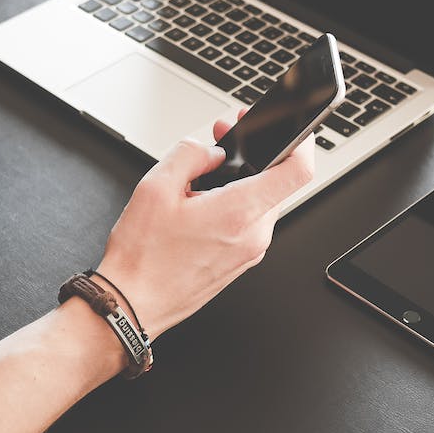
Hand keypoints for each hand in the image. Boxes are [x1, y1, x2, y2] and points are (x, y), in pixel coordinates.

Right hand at [96, 110, 314, 337]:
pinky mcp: (240, 262)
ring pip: (261, 202)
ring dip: (240, 181)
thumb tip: (211, 150)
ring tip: (201, 178)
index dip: (300, 141)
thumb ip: (190, 154)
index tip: (291, 129)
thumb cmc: (142, 257)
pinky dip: (234, 205)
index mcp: (238, 213)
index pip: (297, 171)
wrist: (132, 304)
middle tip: (222, 139)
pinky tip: (201, 203)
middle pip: (276, 183)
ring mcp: (249, 252)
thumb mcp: (155, 187)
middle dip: (252, 155)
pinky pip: (249, 223)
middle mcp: (253, 235)